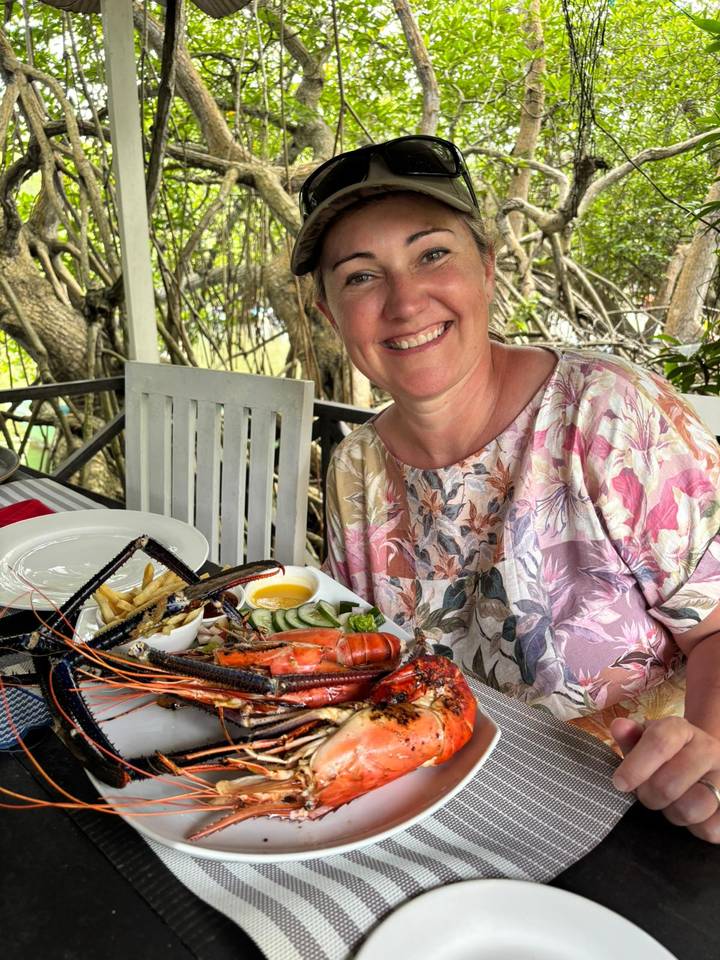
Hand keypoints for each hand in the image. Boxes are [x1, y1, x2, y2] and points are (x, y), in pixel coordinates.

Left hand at [610, 716, 719, 842]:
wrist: (701, 763)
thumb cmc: (664, 755)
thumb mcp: (644, 741)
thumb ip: (630, 736)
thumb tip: (619, 726)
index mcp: (680, 729)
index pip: (659, 743)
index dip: (636, 766)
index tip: (620, 783)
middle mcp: (708, 749)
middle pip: (669, 784)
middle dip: (649, 796)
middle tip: (647, 794)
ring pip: (691, 808)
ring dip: (672, 813)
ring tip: (671, 804)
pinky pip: (712, 829)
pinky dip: (695, 828)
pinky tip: (692, 816)